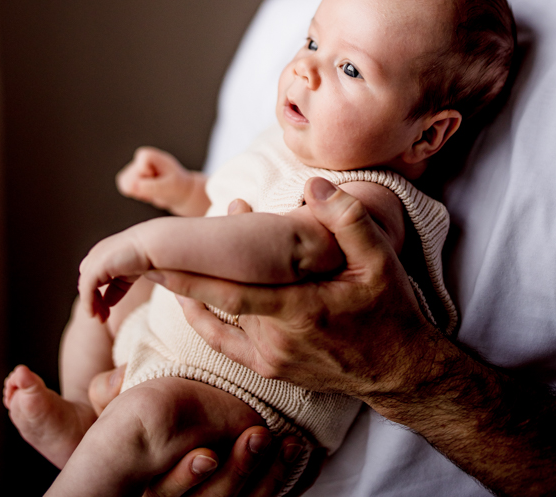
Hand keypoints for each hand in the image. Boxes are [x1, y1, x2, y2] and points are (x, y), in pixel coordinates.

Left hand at [79, 225, 153, 320]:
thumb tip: (109, 302)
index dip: (100, 295)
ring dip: (92, 305)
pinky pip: (87, 290)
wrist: (153, 244)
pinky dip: (89, 304)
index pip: (97, 277)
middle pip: (88, 282)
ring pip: (86, 287)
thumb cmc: (152, 255)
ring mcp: (96, 259)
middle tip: (103, 318)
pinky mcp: (95, 267)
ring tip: (102, 319)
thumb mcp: (133, 273)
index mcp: (109, 253)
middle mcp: (99, 254)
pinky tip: (95, 314)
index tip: (108, 312)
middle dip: (93, 301)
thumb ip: (120, 286)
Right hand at [88, 367, 317, 496]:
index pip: (166, 492)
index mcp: (150, 483)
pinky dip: (284, 481)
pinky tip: (296, 453)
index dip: (186, 477)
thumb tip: (118, 377)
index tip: (207, 455)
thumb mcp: (115, 408)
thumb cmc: (136, 417)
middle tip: (258, 436)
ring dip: (269, 475)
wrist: (162, 429)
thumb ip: (110, 393)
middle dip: (238, 472)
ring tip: (286, 441)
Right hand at [116, 147, 209, 215]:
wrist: (179, 193)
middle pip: (131, 176)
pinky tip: (149, 192)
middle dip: (144, 186)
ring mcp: (134, 168)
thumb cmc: (177, 187)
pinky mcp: (131, 178)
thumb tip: (132, 187)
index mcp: (150, 155)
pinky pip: (125, 189)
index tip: (161, 176)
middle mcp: (139, 159)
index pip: (141, 165)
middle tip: (158, 185)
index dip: (150, 175)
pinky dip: (138, 195)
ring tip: (153, 189)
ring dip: (140, 192)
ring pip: (125, 183)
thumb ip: (150, 187)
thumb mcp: (168, 187)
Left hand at [145, 176, 433, 401]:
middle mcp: (277, 340)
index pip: (231, 294)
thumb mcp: (380, 260)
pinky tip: (190, 296)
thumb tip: (313, 185)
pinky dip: (203, 318)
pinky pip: (224, 343)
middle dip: (185, 272)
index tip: (156, 259)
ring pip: (219, 317)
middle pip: (218, 300)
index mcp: (300, 311)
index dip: (191, 278)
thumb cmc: (389, 309)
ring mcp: (271, 358)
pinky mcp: (270, 368)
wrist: (400, 370)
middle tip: (158, 242)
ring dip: (194, 287)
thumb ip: (347, 219)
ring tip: (175, 255)